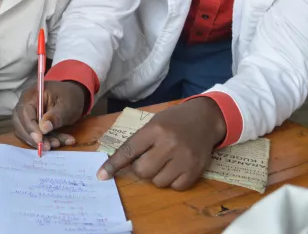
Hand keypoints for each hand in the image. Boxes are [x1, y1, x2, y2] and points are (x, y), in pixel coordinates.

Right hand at [12, 81, 85, 150]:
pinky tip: (59, 141)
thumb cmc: (70, 97)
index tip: (40, 140)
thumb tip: (44, 129)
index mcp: (32, 94)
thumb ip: (56, 116)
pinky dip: (45, 140)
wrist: (73, 95)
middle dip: (33, 138)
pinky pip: (32, 135)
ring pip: (25, 132)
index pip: (25, 112)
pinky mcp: (31, 123)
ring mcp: (26, 114)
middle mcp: (25, 103)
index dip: (31, 128)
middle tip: (48, 146)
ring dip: (40, 141)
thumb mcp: (67, 105)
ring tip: (57, 143)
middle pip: (20, 124)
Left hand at [96, 97, 226, 190]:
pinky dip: (173, 181)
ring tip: (166, 162)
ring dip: (157, 176)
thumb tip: (120, 164)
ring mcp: (184, 158)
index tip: (102, 175)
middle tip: (149, 159)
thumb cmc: (174, 121)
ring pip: (158, 182)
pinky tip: (177, 168)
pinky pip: (176, 187)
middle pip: (142, 171)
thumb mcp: (154, 123)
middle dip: (141, 169)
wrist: (205, 118)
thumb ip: (139, 141)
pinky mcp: (196, 170)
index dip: (114, 164)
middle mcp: (169, 144)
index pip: (129, 150)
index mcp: (155, 130)